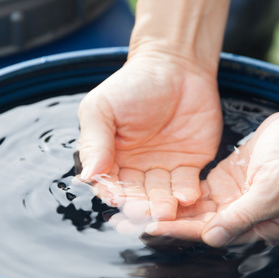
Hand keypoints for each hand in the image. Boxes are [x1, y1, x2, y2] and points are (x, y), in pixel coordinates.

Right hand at [77, 51, 222, 221]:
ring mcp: (163, 169)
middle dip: (140, 206)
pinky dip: (187, 194)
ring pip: (161, 196)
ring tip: (167, 210)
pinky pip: (187, 186)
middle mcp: (136, 169)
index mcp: (110, 158)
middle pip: (136, 196)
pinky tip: (187, 198)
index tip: (117, 198)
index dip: (113, 192)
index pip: (109, 183)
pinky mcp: (190, 165)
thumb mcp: (103, 108)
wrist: (176, 64)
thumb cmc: (133, 83)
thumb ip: (94, 141)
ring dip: (163, 205)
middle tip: (145, 213)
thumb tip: (88, 175)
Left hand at [145, 107, 278, 245]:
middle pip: (199, 225)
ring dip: (166, 210)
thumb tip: (212, 238)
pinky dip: (178, 194)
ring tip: (132, 209)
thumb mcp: (276, 187)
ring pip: (196, 211)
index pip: (214, 233)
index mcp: (262, 227)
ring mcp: (236, 200)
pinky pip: (199, 193)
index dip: (181, 231)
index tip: (150, 228)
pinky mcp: (228, 182)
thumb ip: (244, 214)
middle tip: (127, 222)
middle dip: (165, 224)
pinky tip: (151, 191)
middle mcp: (246, 219)